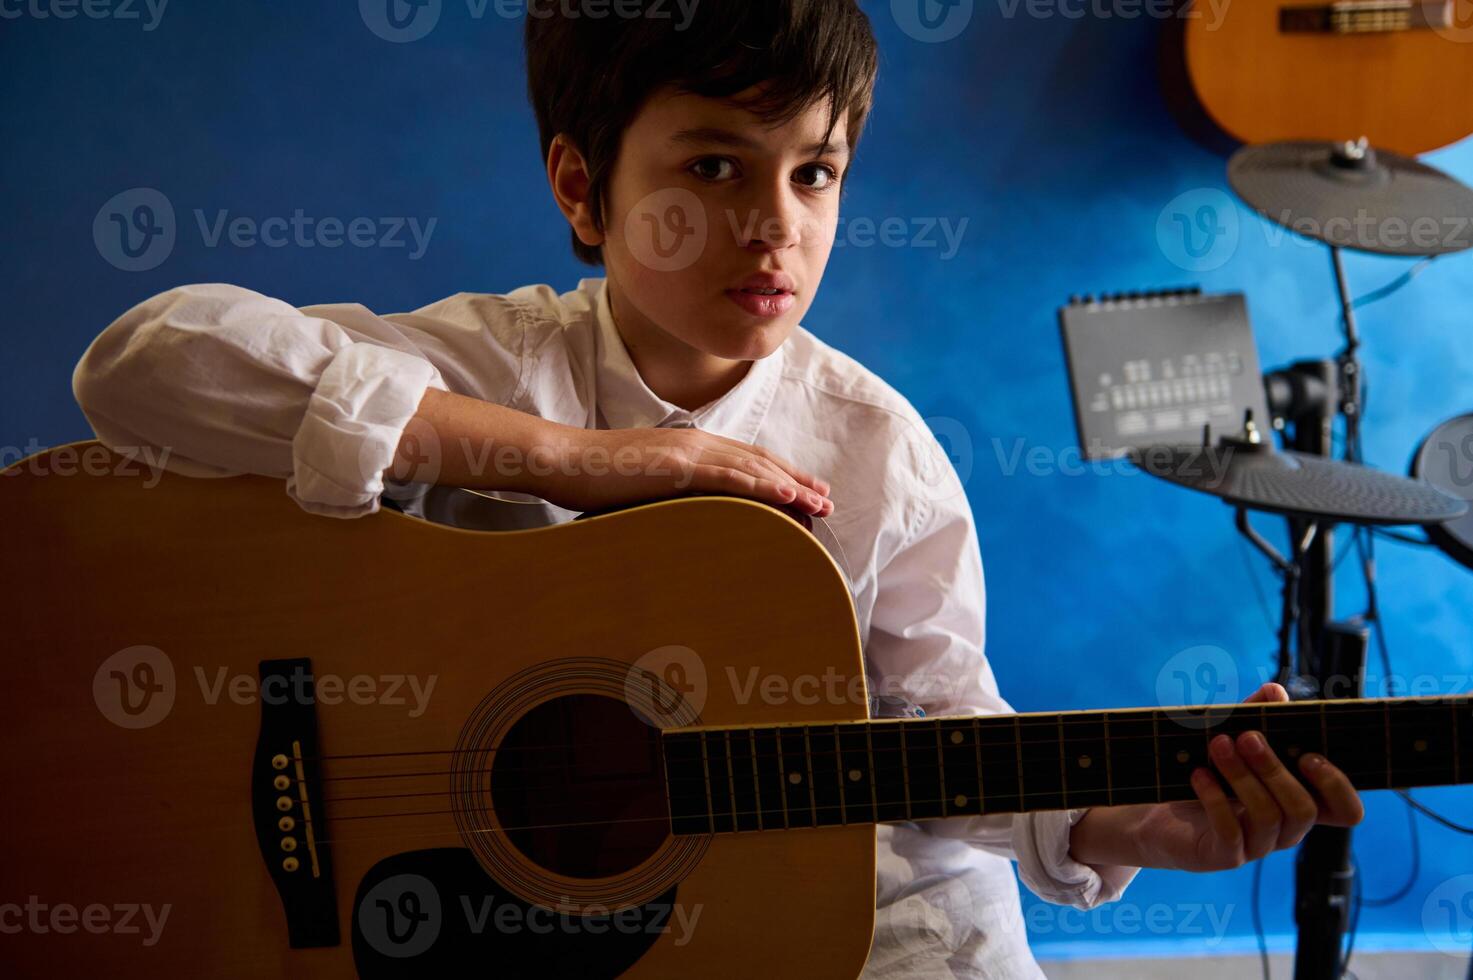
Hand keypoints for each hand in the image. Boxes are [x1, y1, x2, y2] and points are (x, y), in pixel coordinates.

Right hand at [534, 425, 833, 517]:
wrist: (562, 459)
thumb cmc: (593, 476)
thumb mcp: (640, 483)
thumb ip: (667, 491)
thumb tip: (683, 513)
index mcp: (688, 445)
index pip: (744, 458)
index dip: (779, 473)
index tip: (805, 491)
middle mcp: (695, 443)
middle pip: (759, 461)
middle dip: (797, 481)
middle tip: (827, 501)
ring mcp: (687, 452)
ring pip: (753, 468)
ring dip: (792, 487)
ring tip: (821, 504)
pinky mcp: (676, 467)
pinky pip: (729, 477)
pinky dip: (762, 486)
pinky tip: (788, 497)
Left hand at [1070, 683, 1364, 872]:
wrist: (1158, 811)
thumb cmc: (1206, 771)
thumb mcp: (1230, 738)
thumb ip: (1256, 716)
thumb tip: (1276, 691)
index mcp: (1298, 801)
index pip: (1345, 810)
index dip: (1338, 787)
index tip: (1311, 755)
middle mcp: (1285, 830)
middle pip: (1303, 809)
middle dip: (1275, 769)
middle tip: (1247, 737)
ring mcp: (1256, 846)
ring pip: (1268, 817)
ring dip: (1243, 777)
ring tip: (1217, 745)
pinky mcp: (1224, 856)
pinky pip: (1230, 832)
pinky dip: (1215, 799)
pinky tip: (1198, 774)